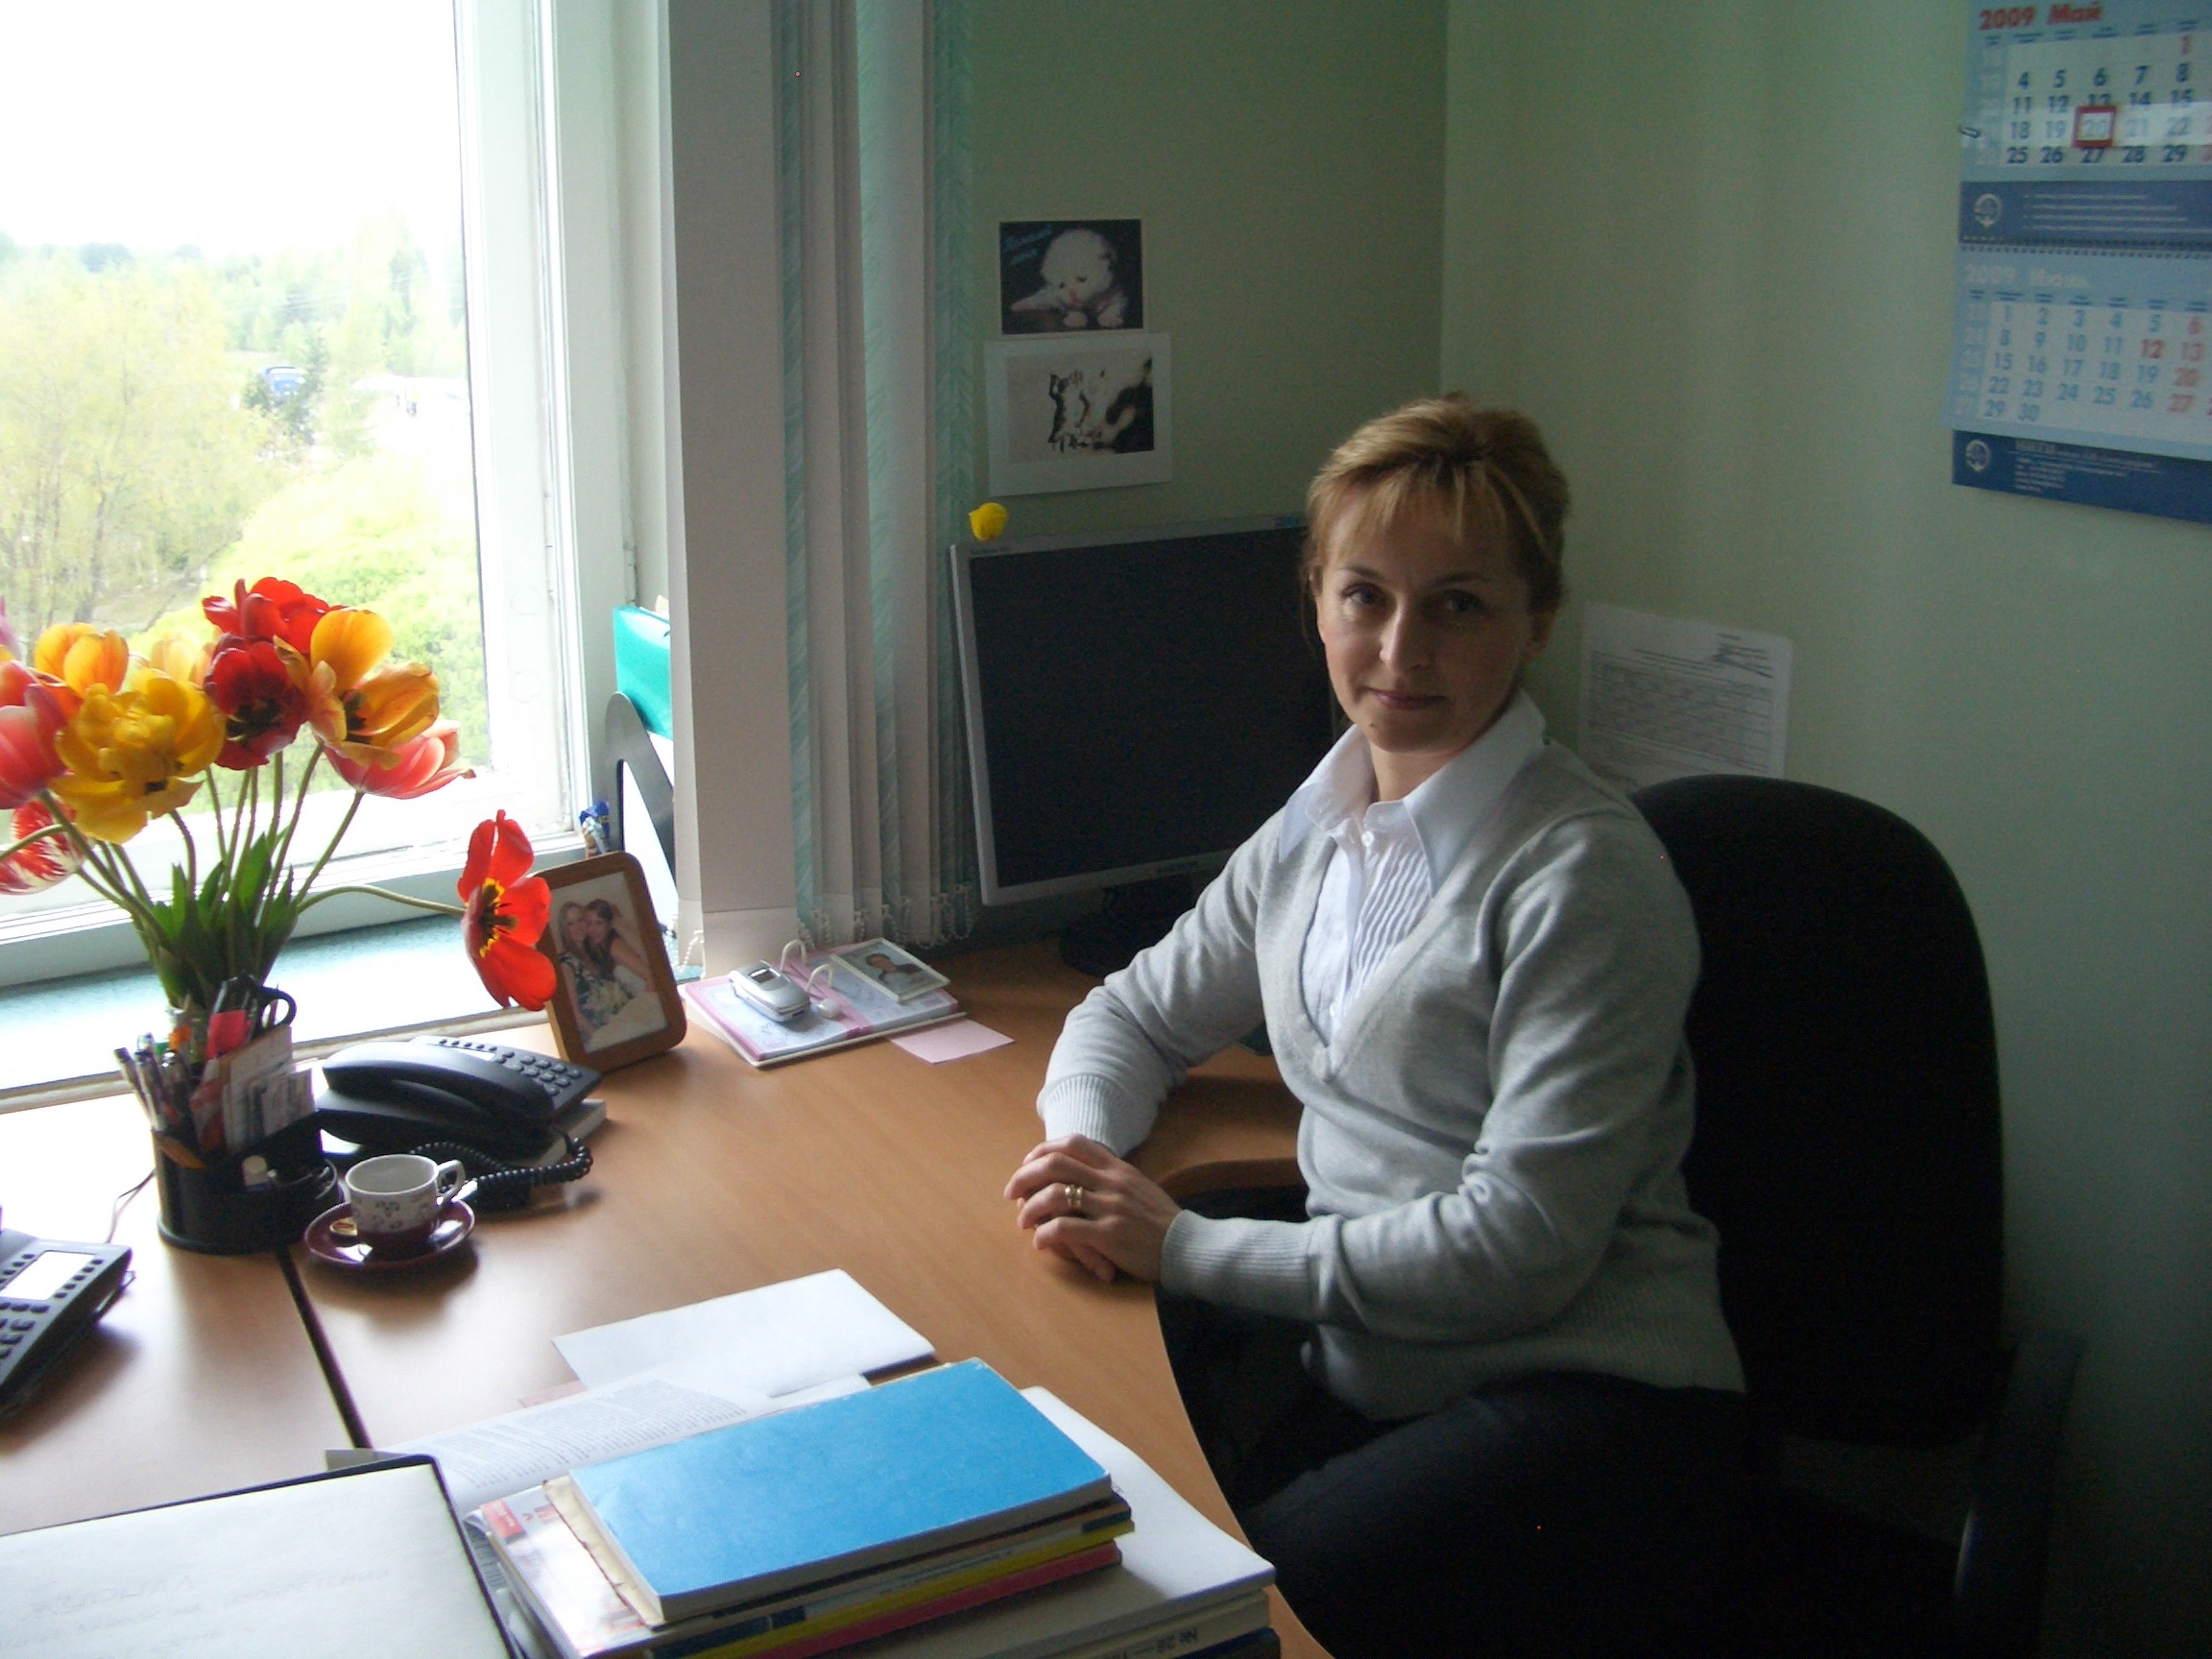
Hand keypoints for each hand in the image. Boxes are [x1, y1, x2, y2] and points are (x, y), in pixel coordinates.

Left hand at [1004, 1135, 1180, 1283]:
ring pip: (1055, 1195)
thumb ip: (1111, 1177)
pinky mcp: (1109, 1235)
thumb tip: (1078, 1175)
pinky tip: (1041, 1242)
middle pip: (1055, 1164)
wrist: (1187, 1246)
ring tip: (1023, 1222)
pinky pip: (1065, 1229)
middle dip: (1025, 1177)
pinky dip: (1045, 1235)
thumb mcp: (1138, 1187)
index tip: (1028, 1164)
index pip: (1073, 1142)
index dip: (1043, 1150)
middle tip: (1011, 1193)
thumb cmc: (1160, 1221)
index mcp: (1117, 1167)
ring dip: (1030, 1208)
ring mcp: (1110, 1207)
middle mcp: (1112, 1182)